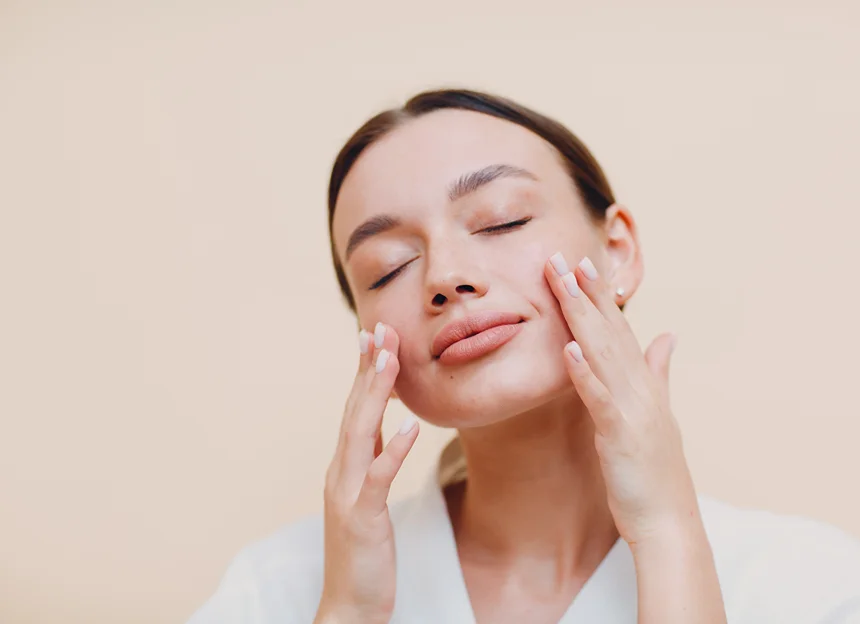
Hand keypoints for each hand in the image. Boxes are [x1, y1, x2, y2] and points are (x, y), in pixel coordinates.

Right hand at [316, 323, 418, 623]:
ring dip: (375, 394)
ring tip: (390, 359)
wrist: (349, 607)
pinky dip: (393, 449)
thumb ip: (372, 461)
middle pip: (354, 411)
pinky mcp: (362, 519)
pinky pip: (379, 478)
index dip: (364, 372)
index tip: (374, 336)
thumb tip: (386, 427)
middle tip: (379, 328)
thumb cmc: (363, 555)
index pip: (355, 410)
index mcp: (344, 467)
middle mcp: (340, 473)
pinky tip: (411, 425)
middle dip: (368, 369)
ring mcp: (347, 495)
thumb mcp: (368, 499)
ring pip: (360, 434)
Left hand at [544, 252, 699, 545]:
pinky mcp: (621, 434)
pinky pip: (599, 398)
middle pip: (609, 331)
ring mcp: (632, 409)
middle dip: (586, 292)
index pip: (620, 329)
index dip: (601, 295)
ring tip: (565, 283)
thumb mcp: (659, 415)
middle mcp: (641, 388)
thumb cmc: (656, 472)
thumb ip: (660, 372)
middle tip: (563, 256)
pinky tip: (567, 348)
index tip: (582, 264)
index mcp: (644, 383)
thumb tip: (667, 336)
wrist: (668, 522)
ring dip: (583, 316)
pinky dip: (585, 372)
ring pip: (603, 353)